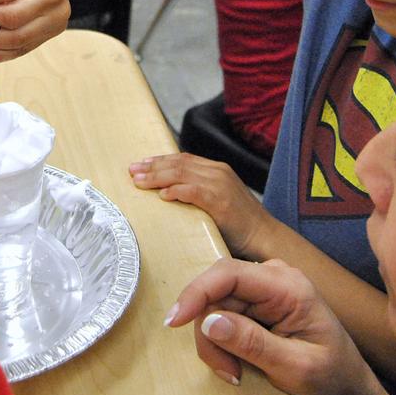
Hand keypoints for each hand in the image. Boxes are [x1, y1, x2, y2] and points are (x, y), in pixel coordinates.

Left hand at [129, 153, 273, 258]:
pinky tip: (162, 195)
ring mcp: (220, 184)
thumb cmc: (239, 223)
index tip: (140, 165)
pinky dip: (176, 191)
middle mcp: (218, 172)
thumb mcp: (219, 199)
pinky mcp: (220, 201)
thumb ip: (198, 192)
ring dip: (157, 177)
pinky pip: (193, 191)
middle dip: (152, 167)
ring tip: (139, 182)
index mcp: (217, 169)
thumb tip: (170, 194)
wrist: (264, 235)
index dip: (159, 161)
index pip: (182, 159)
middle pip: (178, 163)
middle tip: (132, 171)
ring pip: (181, 173)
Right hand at [165, 259, 374, 394]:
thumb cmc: (331, 375)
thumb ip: (253, 343)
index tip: (174, 321)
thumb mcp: (295, 367)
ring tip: (235, 372)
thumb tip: (209, 321)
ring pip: (214, 306)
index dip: (197, 293)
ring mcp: (263, 289)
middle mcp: (273, 278)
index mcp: (289, 285)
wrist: (346, 386)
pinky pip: (221, 314)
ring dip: (214, 343)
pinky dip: (220, 342)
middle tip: (225, 371)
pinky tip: (237, 363)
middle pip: (216, 291)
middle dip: (209, 333)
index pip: (230, 273)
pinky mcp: (255, 303)